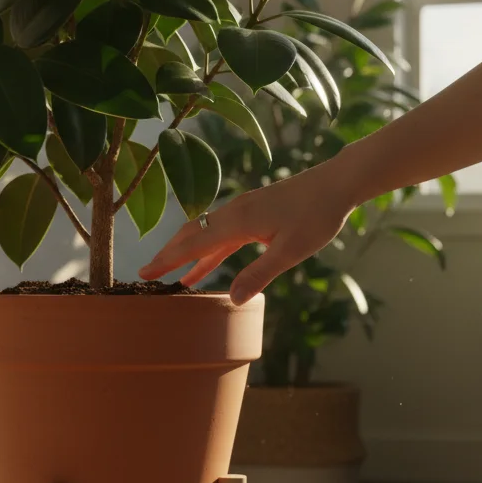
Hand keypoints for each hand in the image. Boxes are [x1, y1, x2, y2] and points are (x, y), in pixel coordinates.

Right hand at [139, 162, 358, 304]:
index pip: (193, 244)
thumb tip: (231, 299)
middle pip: (191, 235)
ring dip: (186, 253)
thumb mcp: (291, 251)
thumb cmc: (318, 216)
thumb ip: (260, 274)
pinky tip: (205, 266)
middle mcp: (234, 212)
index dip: (168, 260)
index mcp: (238, 221)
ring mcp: (243, 210)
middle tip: (146, 273)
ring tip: (170, 274)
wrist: (336, 183)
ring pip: (204, 233)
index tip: (145, 273)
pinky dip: (207, 250)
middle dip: (168, 255)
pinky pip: (221, 234)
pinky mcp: (253, 212)